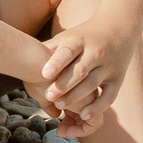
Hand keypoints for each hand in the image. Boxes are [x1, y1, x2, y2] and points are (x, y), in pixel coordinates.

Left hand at [30, 13, 138, 137]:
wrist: (118, 26)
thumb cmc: (83, 36)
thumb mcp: (67, 37)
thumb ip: (50, 48)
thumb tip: (24, 55)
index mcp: (80, 41)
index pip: (68, 51)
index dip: (56, 62)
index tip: (44, 74)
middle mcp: (96, 52)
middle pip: (79, 70)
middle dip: (64, 84)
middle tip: (48, 96)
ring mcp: (108, 65)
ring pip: (92, 84)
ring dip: (76, 96)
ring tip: (59, 105)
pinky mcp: (118, 78)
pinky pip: (109, 95)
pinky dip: (98, 106)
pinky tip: (84, 116)